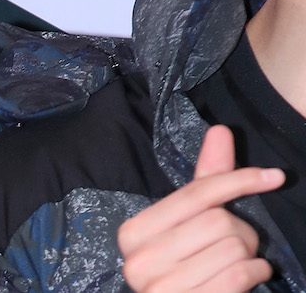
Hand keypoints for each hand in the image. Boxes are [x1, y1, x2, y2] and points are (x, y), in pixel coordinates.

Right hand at [117, 125, 284, 291]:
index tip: (274, 176)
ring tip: (237, 266)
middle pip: (219, 221)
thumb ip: (204, 181)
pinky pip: (239, 275)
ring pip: (233, 249)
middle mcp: (138, 260)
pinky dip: (255, 274)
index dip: (238, 180)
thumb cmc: (186, 269)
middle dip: (243, 233)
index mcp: (133, 232)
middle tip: (237, 246)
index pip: (195, 194)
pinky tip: (246, 279)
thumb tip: (219, 131)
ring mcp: (159, 288)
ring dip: (250, 257)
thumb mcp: (189, 226)